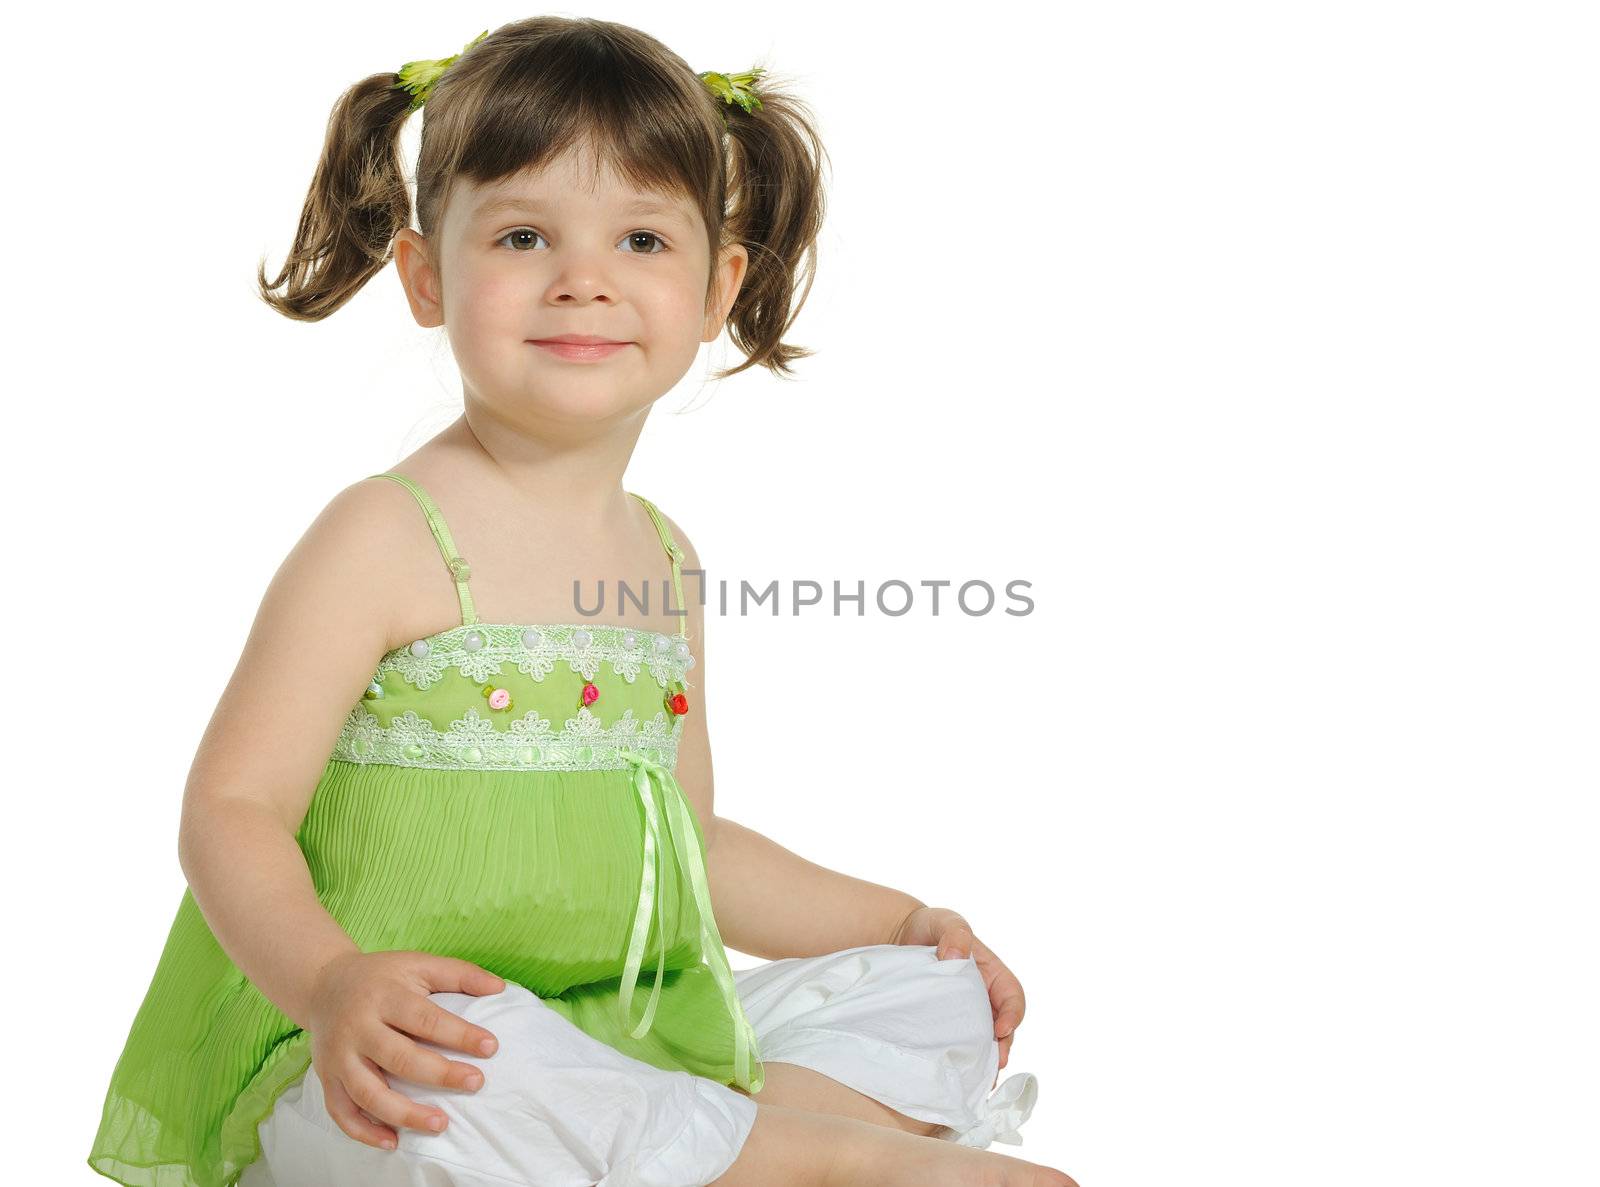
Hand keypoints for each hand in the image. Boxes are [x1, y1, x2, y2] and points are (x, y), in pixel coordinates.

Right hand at [306, 950, 507, 1149]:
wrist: (323, 985)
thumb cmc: (382, 977)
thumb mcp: (418, 964)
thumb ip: (459, 974)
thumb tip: (499, 987)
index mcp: (384, 997)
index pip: (425, 1019)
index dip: (459, 1034)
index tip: (491, 1047)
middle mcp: (358, 1028)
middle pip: (398, 1058)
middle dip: (439, 1075)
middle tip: (476, 1083)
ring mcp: (339, 1056)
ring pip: (368, 1093)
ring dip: (404, 1114)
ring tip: (441, 1124)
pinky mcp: (326, 1078)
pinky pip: (341, 1112)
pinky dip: (364, 1132)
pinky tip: (393, 1142)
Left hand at [890, 906, 1024, 1079]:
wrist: (898, 937)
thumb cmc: (929, 926)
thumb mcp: (945, 921)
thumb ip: (955, 933)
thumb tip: (957, 956)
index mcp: (991, 974)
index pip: (1013, 996)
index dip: (1013, 1014)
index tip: (1002, 1029)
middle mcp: (983, 998)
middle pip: (1002, 1028)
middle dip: (1001, 1049)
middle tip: (992, 1067)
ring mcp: (964, 1014)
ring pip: (982, 1043)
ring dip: (983, 1063)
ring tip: (976, 1082)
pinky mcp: (943, 1026)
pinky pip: (957, 1046)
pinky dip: (960, 1062)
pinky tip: (953, 1077)